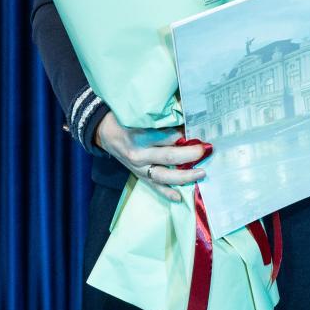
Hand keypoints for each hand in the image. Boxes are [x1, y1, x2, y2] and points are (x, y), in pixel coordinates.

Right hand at [93, 111, 211, 201]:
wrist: (105, 134)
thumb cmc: (125, 119)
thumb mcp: (138, 114)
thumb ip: (160, 117)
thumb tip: (184, 113)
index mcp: (138, 135)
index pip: (166, 136)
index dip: (184, 134)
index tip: (199, 131)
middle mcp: (139, 154)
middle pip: (168, 157)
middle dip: (189, 155)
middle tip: (204, 150)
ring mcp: (139, 168)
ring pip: (164, 176)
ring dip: (184, 176)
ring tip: (201, 173)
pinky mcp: (140, 176)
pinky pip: (155, 187)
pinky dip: (167, 193)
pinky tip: (179, 197)